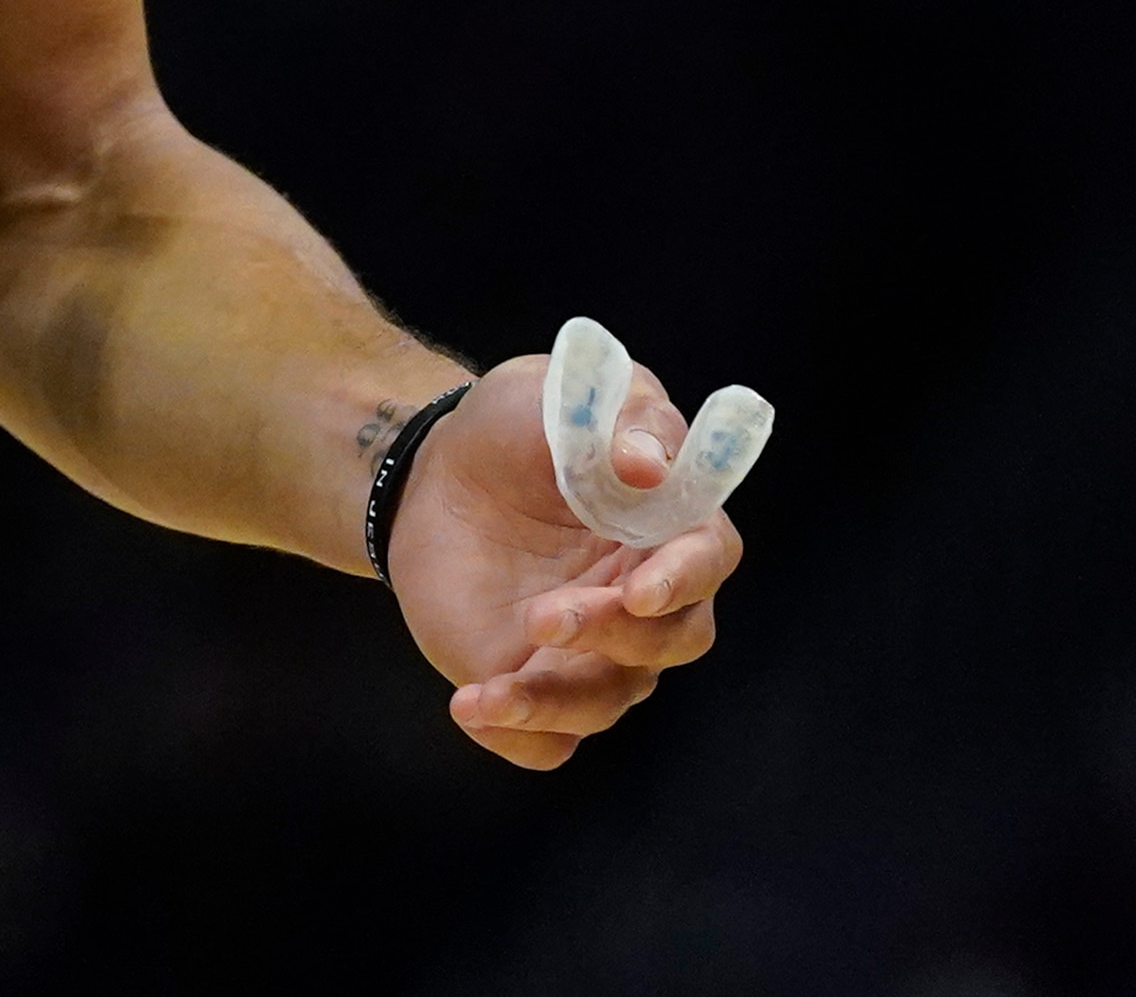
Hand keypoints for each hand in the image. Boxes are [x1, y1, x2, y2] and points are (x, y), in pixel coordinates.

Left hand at [386, 353, 744, 770]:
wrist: (428, 472)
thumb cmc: (514, 429)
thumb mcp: (559, 393)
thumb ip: (619, 417)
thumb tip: (651, 464)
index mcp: (667, 525)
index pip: (707, 561)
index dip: (683, 579)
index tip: (638, 588)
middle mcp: (643, 598)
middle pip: (670, 642)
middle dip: (614, 636)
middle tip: (546, 615)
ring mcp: (593, 650)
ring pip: (607, 701)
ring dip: (553, 700)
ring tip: (486, 688)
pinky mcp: (537, 683)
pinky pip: (547, 742)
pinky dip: (518, 737)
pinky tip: (471, 709)